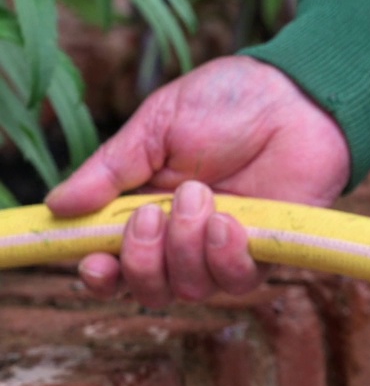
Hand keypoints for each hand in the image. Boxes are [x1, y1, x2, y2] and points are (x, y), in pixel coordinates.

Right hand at [45, 56, 350, 305]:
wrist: (293, 96)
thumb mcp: (155, 127)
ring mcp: (226, 247)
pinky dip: (224, 256)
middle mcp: (184, 238)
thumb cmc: (227, 103)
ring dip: (185, 247)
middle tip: (153, 213)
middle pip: (149, 289)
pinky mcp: (267, 251)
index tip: (94, 263)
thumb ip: (110, 171)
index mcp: (148, 209)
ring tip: (201, 196)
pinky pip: (237, 282)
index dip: (101, 276)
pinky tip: (227, 221)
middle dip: (143, 259)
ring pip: (190, 289)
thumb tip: (59, 206)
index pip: (116, 264)